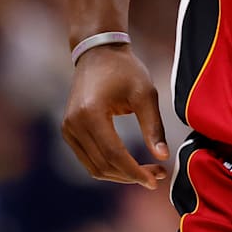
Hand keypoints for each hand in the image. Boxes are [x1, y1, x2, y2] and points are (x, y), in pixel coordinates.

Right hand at [61, 44, 169, 187]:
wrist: (98, 52)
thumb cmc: (125, 69)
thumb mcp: (145, 94)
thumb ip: (153, 126)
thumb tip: (163, 157)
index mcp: (90, 114)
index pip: (113, 154)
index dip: (135, 171)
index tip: (156, 180)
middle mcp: (74, 124)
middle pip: (103, 165)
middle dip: (132, 175)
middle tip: (158, 174)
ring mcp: (68, 129)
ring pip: (94, 167)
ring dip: (121, 175)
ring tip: (149, 171)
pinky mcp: (68, 131)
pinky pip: (88, 159)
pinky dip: (109, 166)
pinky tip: (131, 164)